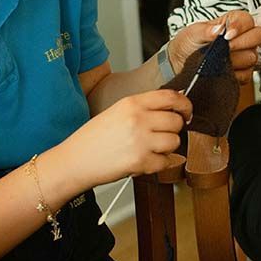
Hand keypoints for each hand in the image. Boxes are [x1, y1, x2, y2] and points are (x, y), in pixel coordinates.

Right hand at [64, 89, 191, 186]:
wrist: (73, 161)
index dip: (185, 105)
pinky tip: (145, 161)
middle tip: (161, 135)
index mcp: (132, 103)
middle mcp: (138, 118)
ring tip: (150, 149)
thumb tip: (175, 105)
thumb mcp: (118, 112)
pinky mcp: (140, 161)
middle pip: (176, 121)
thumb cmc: (94, 138)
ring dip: (167, 148)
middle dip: (174, 130)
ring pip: (175, 141)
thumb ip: (144, 107)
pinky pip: (166, 162)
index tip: (186, 112)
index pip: (171, 97)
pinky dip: (159, 164)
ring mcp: (140, 140)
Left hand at [168, 10, 260, 83]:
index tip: (227, 35)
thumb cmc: (188, 44)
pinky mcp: (243, 73)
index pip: (248, 20)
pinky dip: (233, 74)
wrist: (181, 64)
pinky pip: (247, 75)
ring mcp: (245, 55)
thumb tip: (218, 29)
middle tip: (226, 47)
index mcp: (233, 23)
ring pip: (253, 57)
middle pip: (259, 35)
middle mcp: (243, 38)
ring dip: (235, 59)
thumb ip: (206, 30)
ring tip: (219, 59)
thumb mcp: (193, 33)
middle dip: (242, 42)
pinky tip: (221, 70)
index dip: (241, 26)